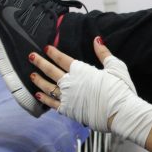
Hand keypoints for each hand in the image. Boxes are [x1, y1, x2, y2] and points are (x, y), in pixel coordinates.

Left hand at [29, 37, 151, 145]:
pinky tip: (38, 95)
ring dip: (38, 80)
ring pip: (48, 87)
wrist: (120, 112)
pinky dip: (44, 99)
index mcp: (81, 71)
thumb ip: (104, 53)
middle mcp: (70, 83)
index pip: (63, 59)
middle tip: (31, 57)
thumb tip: (97, 39)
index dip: (53, 53)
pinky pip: (52, 103)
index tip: (46, 48)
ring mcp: (67, 97)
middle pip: (51, 71)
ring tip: (32, 75)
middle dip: (40, 63)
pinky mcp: (68, 110)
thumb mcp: (115, 67)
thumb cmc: (120, 89)